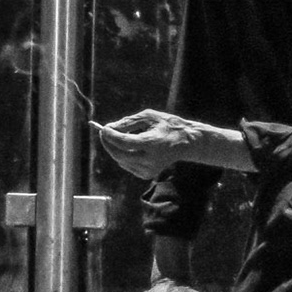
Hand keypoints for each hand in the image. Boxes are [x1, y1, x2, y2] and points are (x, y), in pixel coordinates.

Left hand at [94, 109, 212, 179]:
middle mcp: (151, 159)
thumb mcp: (150, 117)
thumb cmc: (168, 125)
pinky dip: (123, 155)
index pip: (124, 143)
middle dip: (108, 143)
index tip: (103, 128)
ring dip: (115, 148)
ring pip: (120, 160)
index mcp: (153, 144)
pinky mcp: (147, 174)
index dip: (111, 135)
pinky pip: (126, 164)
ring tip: (120, 136)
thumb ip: (128, 122)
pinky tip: (131, 147)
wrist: (187, 143)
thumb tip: (109, 128)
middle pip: (119, 154)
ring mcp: (149, 169)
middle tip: (104, 132)